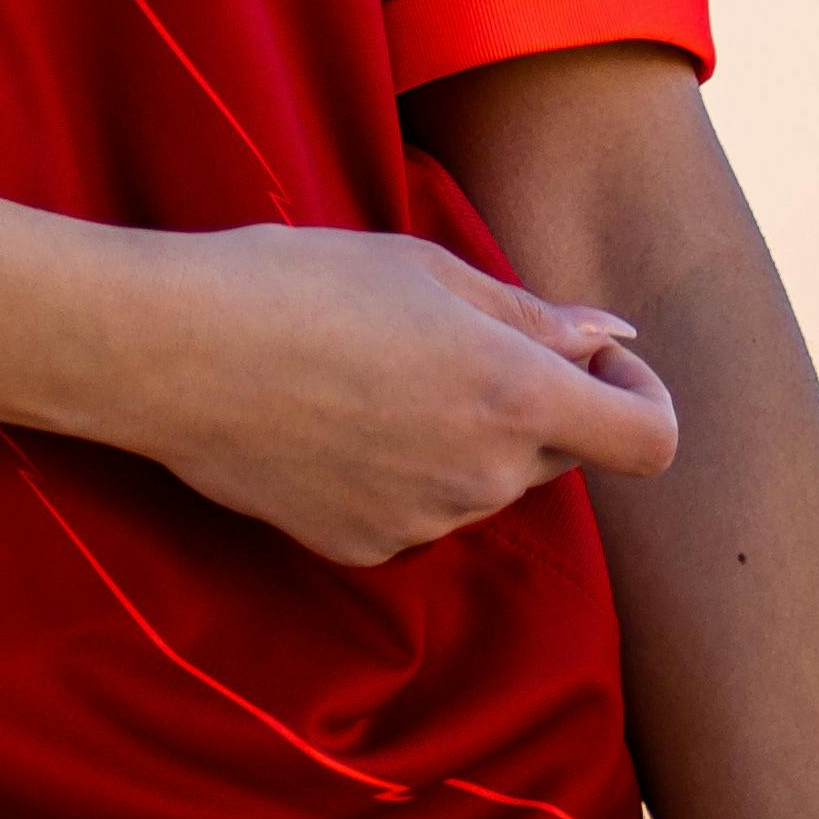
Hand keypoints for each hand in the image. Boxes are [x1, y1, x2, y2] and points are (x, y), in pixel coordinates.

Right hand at [82, 222, 678, 564]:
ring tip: (373, 370)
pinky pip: (422, 508)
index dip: (640, 394)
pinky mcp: (368, 548)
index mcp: (515, 395)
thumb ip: (532, 316)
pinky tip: (335, 419)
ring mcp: (427, 522)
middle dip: (539, 402)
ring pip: (487, 480)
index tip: (595, 358)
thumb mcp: (426, 269)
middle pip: (562, 455)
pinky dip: (404, 469)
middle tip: (455, 339)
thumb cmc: (298, 283)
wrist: (171, 354)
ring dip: (465, 434)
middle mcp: (485, 476)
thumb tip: (610, 337)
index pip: (648, 439)